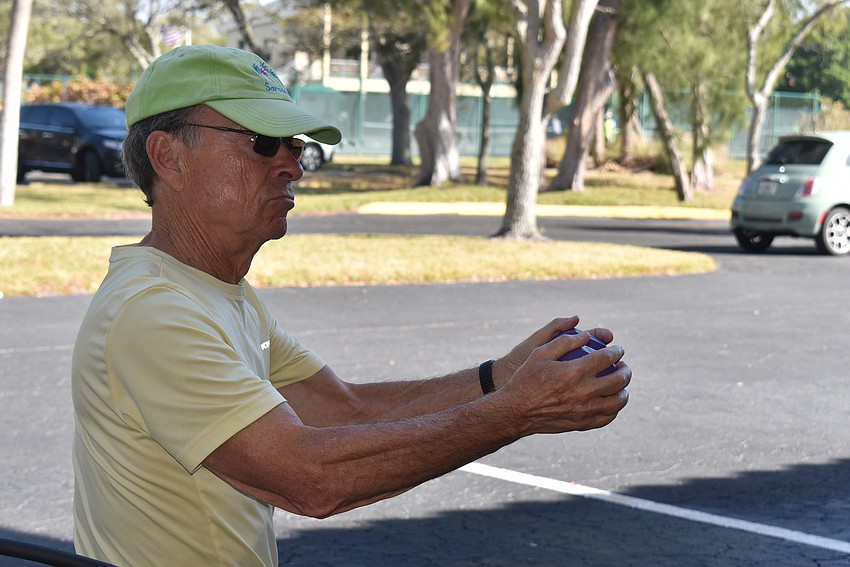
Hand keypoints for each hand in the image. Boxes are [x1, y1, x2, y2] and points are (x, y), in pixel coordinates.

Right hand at [496, 327, 630, 436]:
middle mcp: (583, 392)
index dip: (616, 351)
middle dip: (625, 370)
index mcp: (574, 372)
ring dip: (624, 390)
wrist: (516, 411)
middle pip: (618, 380)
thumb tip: (587, 335)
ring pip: (618, 401)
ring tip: (621, 384)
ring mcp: (584, 411)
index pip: (606, 358)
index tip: (618, 349)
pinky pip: (607, 417)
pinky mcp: (582, 424)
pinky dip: (614, 408)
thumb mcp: (539, 353)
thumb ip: (564, 341)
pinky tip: (611, 402)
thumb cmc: (526, 379)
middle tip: (622, 365)